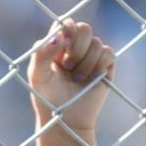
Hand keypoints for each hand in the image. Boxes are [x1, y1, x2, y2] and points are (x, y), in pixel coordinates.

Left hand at [28, 18, 115, 133]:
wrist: (67, 121)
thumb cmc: (47, 99)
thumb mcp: (37, 76)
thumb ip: (41, 53)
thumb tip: (58, 36)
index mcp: (57, 46)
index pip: (66, 24)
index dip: (67, 30)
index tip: (62, 46)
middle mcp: (75, 48)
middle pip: (84, 28)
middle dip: (76, 47)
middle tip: (67, 65)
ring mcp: (91, 56)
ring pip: (96, 42)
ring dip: (85, 62)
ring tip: (76, 78)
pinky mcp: (105, 66)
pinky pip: (108, 52)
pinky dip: (98, 65)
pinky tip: (90, 79)